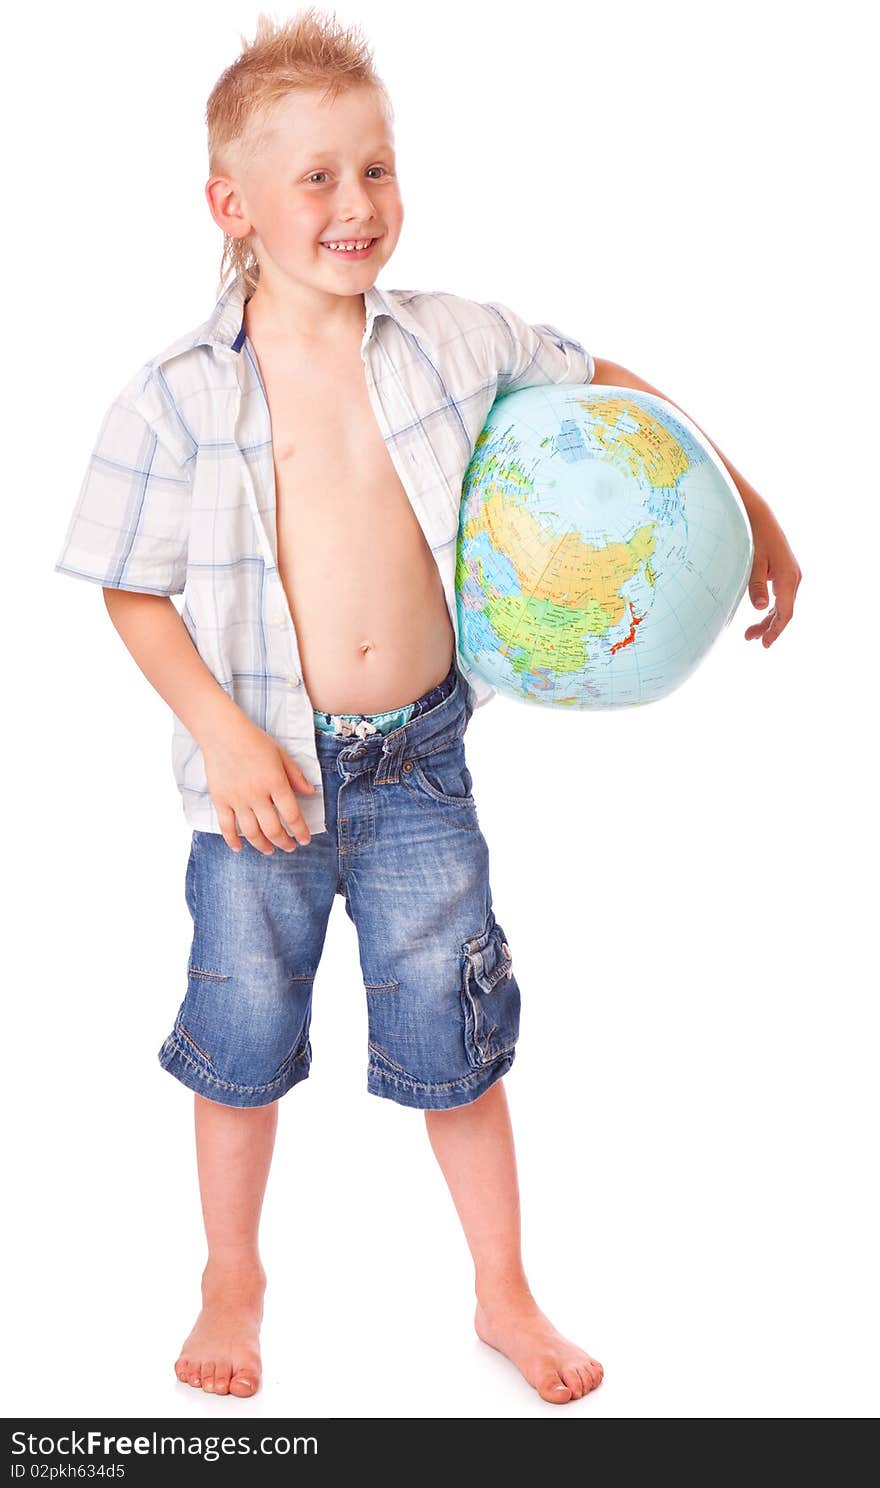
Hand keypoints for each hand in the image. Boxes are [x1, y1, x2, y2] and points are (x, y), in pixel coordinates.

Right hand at [201, 714, 316, 853]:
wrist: (223, 733)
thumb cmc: (254, 741)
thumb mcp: (281, 754)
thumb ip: (296, 775)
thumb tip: (310, 792)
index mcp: (275, 783)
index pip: (292, 815)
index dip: (300, 831)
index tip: (305, 839)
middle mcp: (257, 795)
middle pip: (273, 829)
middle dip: (284, 842)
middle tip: (290, 847)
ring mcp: (237, 799)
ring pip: (252, 832)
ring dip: (263, 845)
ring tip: (270, 850)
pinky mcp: (220, 800)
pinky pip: (226, 827)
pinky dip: (232, 840)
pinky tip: (239, 848)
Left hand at [743, 498, 801, 647]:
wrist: (759, 516)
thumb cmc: (754, 537)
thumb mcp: (753, 563)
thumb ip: (756, 586)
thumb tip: (760, 608)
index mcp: (788, 578)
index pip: (785, 613)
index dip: (776, 630)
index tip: (765, 644)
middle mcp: (794, 578)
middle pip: (784, 612)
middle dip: (768, 628)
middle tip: (749, 638)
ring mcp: (791, 575)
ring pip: (783, 605)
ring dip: (768, 619)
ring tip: (750, 632)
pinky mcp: (785, 573)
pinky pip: (781, 597)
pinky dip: (771, 608)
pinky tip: (761, 615)